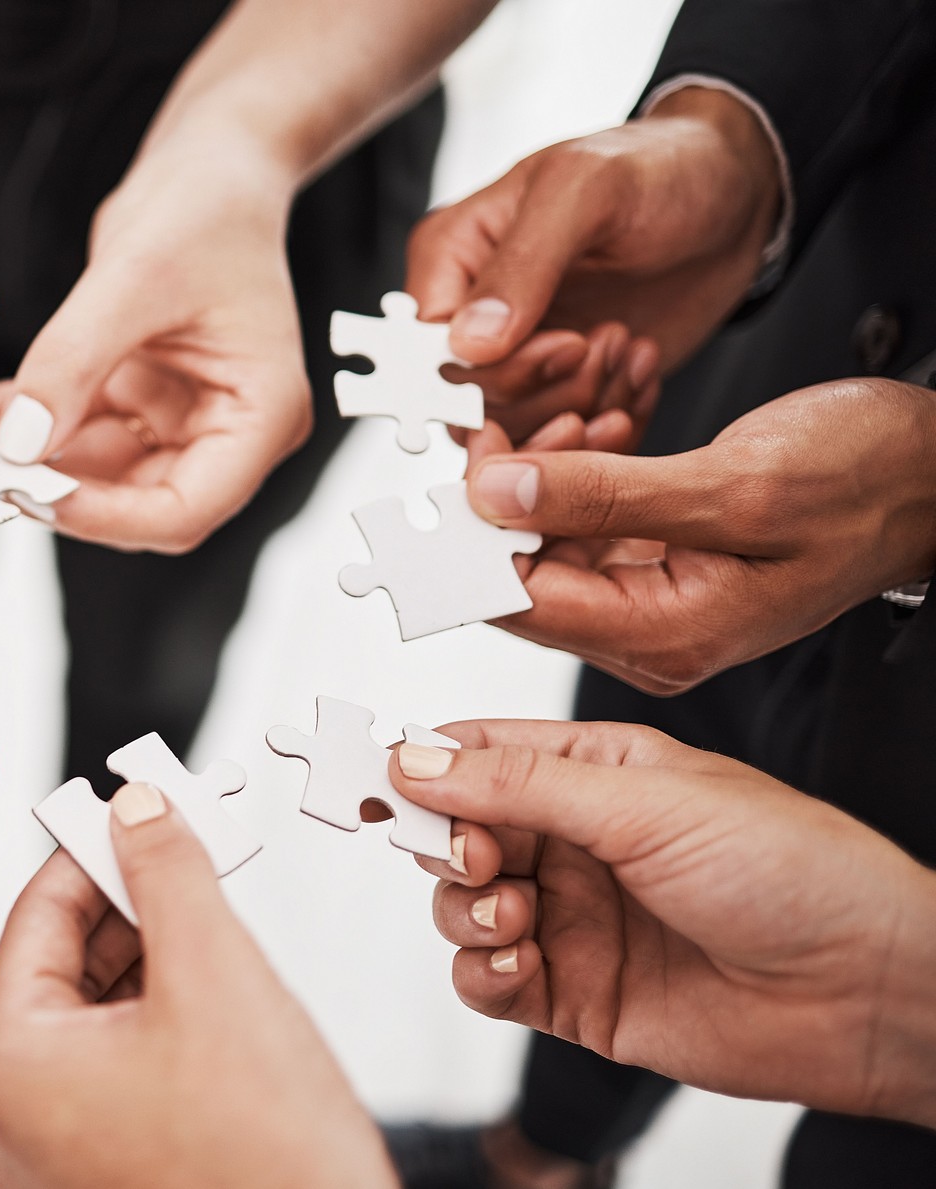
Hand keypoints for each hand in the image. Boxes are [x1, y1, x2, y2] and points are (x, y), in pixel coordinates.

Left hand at [0, 140, 311, 553]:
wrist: (209, 159)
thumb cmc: (207, 205)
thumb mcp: (135, 276)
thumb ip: (75, 360)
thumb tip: (19, 445)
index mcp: (260, 416)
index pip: (184, 511)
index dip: (107, 518)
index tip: (33, 495)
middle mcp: (222, 431)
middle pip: (136, 506)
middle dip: (57, 493)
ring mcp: (176, 419)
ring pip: (93, 476)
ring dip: (28, 463)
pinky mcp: (134, 398)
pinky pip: (72, 432)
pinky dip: (24, 426)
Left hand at [0, 784, 396, 1188]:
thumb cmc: (266, 1163)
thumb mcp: (215, 974)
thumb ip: (167, 873)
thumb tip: (139, 810)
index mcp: (8, 1067)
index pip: (36, 916)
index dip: (94, 849)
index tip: (133, 810)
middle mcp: (11, 1121)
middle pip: (61, 967)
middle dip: (127, 907)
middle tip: (181, 852)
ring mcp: (52, 1156)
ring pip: (90, 1017)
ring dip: (146, 962)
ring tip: (206, 921)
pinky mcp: (97, 1174)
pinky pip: (110, 1070)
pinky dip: (153, 1022)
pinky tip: (208, 995)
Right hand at [390, 719, 935, 1127]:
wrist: (866, 991)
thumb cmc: (791, 870)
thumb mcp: (645, 802)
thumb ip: (518, 785)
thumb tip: (414, 760)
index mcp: (595, 774)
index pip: (478, 755)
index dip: (420, 763)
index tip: (372, 773)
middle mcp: (575, 843)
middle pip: (456, 831)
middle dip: (442, 841)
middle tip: (468, 855)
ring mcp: (572, 919)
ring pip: (460, 906)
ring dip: (463, 908)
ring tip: (510, 913)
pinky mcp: (574, 993)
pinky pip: (486, 980)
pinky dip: (482, 970)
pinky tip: (521, 963)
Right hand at [407, 86, 784, 440]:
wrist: (734, 194)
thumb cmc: (658, 167)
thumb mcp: (586, 190)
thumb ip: (521, 265)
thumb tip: (466, 344)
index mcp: (452, 257)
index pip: (429, 350)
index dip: (493, 368)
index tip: (568, 342)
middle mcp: (472, 313)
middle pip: (469, 403)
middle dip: (550, 389)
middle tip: (609, 340)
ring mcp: (517, 355)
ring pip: (515, 433)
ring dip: (585, 404)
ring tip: (630, 347)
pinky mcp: (563, 387)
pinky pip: (564, 443)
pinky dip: (611, 423)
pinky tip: (642, 372)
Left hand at [463, 378, 935, 692]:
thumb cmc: (872, 481)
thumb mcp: (732, 484)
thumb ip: (604, 495)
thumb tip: (494, 496)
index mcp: (666, 635)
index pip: (520, 600)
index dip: (474, 530)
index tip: (462, 456)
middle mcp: (651, 633)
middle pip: (523, 574)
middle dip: (506, 493)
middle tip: (510, 417)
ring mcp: (655, 600)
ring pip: (550, 540)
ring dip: (546, 471)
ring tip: (580, 406)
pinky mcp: (662, 563)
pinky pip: (587, 523)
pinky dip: (583, 470)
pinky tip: (606, 422)